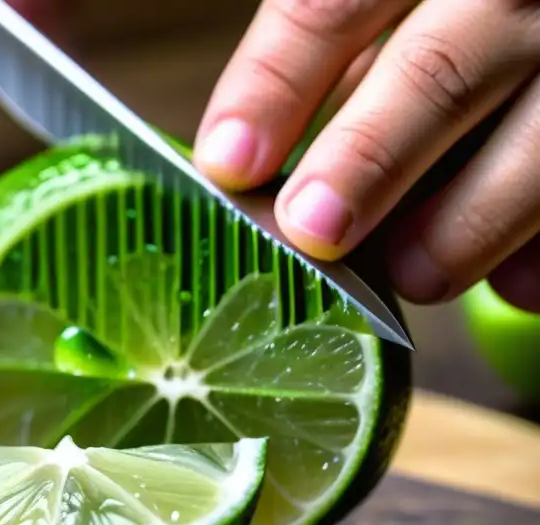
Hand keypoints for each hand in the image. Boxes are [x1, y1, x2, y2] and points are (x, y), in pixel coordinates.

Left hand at [193, 0, 539, 312]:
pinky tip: (513, 285)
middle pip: (438, 73)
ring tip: (412, 275)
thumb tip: (253, 162)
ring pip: (539, 141)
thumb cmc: (458, 15)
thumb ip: (343, 59)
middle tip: (312, 230)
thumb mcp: (397, 5)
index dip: (273, 86)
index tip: (226, 165)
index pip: (330, 5)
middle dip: (367, 160)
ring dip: (465, 224)